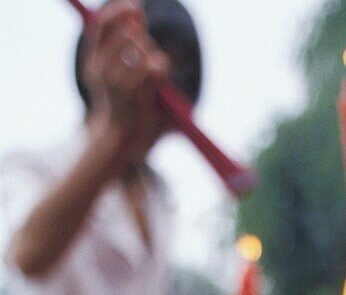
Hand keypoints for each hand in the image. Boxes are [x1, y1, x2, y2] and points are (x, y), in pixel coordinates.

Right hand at [83, 0, 170, 163]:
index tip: (138, 7)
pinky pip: (153, 66)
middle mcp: (99, 69)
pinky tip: (160, 79)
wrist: (120, 140)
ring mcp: (115, 82)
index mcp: (92, 61)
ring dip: (154, 56)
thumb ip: (124, 45)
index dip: (119, 10)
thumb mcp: (117, 72)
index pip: (102, 24)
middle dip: (145, 39)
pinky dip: (161, 67)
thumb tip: (137, 17)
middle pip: (128, 34)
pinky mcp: (133, 94)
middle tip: (149, 55)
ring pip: (143, 49)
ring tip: (155, 74)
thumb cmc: (123, 105)